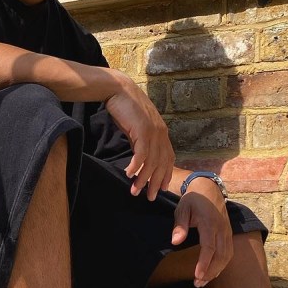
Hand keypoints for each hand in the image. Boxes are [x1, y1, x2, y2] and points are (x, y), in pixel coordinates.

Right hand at [103, 74, 175, 200]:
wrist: (119, 89)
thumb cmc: (126, 107)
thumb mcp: (138, 126)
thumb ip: (142, 139)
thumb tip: (139, 156)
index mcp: (162, 132)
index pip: (168, 158)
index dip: (165, 174)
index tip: (160, 188)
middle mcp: (161, 133)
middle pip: (161, 164)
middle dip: (156, 183)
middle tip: (150, 197)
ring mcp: (153, 132)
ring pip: (151, 162)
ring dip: (143, 179)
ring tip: (135, 191)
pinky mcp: (142, 130)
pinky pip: (141, 154)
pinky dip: (135, 166)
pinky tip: (128, 175)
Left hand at [171, 180, 233, 287]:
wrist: (209, 188)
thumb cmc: (193, 199)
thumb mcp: (182, 209)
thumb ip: (180, 226)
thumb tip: (175, 242)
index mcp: (209, 222)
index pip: (209, 247)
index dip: (204, 263)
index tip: (197, 275)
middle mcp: (221, 228)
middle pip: (220, 255)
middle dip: (210, 271)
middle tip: (197, 283)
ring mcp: (227, 231)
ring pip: (227, 255)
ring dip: (216, 270)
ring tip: (203, 281)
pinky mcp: (228, 233)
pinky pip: (229, 252)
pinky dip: (222, 264)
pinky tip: (212, 272)